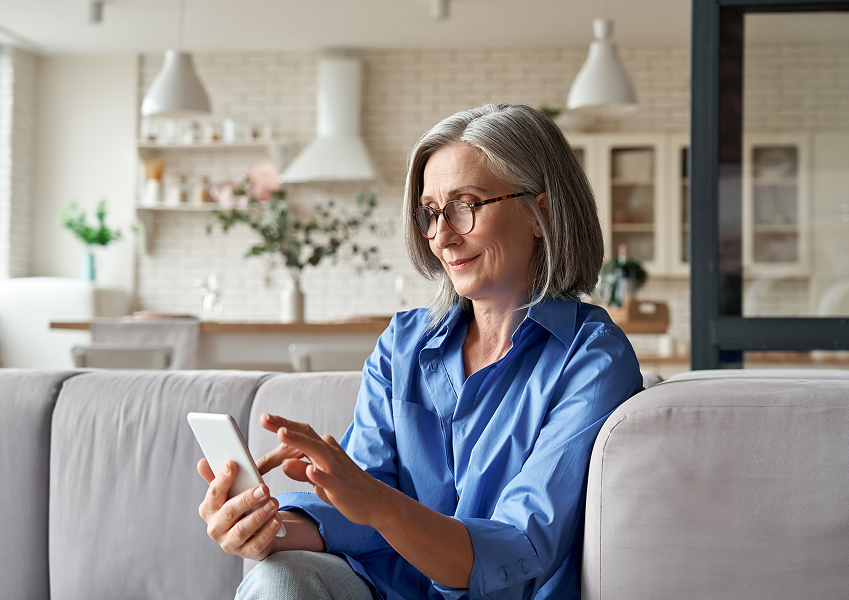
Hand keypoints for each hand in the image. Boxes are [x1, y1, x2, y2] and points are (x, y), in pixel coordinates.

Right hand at [197, 458, 281, 560]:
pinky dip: (267, 533)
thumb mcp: (230, 493)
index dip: (223, 479)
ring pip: (242, 530)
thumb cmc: (239, 508)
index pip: (214, 493)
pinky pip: (256, 544)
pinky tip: (276, 521)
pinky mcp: (245, 552)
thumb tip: (203, 462)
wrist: (252, 534)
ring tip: (274, 503)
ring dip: (259, 515)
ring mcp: (228, 542)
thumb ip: (218, 478)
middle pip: (229, 512)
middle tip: (264, 488)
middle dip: (247, 499)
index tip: (233, 464)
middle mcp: (215, 527)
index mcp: (208, 509)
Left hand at [257, 414, 382, 526]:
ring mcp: (336, 468)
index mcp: (323, 448)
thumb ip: (300, 471)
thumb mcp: (318, 479)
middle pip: (306, 435)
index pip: (298, 437)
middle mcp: (329, 452)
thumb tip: (284, 463)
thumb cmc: (345, 489)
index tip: (263, 422)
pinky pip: (329, 479)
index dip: (279, 433)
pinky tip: (309, 470)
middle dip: (284, 425)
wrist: (376, 502)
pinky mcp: (341, 486)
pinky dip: (319, 474)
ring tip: (281, 433)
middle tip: (264, 418)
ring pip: (316, 450)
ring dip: (299, 441)